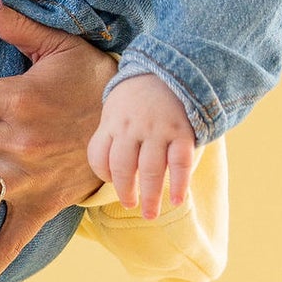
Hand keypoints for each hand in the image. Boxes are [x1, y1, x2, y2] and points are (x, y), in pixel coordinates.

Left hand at [87, 73, 195, 218]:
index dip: (103, 173)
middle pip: (123, 168)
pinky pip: (180, 163)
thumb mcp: (117, 106)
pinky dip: (179, 184)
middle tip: (131, 205)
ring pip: (150, 170)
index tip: (112, 182)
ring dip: (150, 196)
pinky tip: (177, 200)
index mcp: (112, 122)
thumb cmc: (141, 95)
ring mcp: (158, 130)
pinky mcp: (182, 132)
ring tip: (150, 214)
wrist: (175, 67)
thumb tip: (108, 166)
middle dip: (125, 192)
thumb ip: (112, 132)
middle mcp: (132, 127)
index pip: (99, 156)